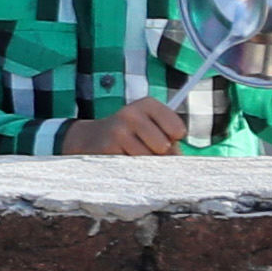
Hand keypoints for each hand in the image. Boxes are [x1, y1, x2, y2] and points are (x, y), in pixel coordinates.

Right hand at [61, 100, 186, 159]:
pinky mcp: (109, 145)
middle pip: (165, 146)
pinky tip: (123, 156)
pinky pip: (134, 164)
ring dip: (144, 161)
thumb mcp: (151, 128)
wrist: (93, 137)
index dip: (175, 140)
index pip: (178, 129)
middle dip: (159, 153)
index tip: (167, 137)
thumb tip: (175, 157)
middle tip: (146, 146)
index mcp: (148, 104)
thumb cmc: (130, 134)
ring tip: (133, 151)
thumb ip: (170, 140)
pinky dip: (132, 165)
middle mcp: (132, 113)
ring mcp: (119, 129)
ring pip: (149, 157)